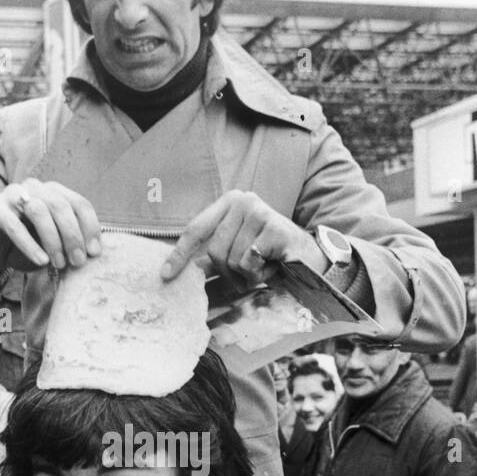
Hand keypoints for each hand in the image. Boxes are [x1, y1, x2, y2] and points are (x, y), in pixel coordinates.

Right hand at [0, 179, 101, 275]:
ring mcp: (12, 193)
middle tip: (78, 261)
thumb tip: (93, 252)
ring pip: (38, 211)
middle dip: (72, 235)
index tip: (94, 252)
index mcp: (53, 192)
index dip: (90, 227)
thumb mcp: (54, 244)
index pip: (79, 203)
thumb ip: (71, 242)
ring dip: (53, 240)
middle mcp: (35, 187)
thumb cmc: (27, 246)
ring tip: (59, 264)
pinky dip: (29, 245)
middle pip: (60, 205)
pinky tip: (41, 261)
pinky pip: (13, 225)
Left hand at [162, 191, 324, 282]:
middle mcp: (242, 200)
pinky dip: (258, 273)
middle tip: (246, 275)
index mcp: (229, 203)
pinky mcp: (273, 227)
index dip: (179, 254)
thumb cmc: (270, 254)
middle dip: (227, 273)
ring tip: (261, 268)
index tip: (166, 275)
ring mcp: (259, 211)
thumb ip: (212, 255)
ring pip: (231, 259)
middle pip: (214, 251)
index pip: (196, 229)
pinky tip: (271, 265)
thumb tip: (178, 272)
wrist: (310, 256)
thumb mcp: (238, 250)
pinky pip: (249, 262)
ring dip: (245, 275)